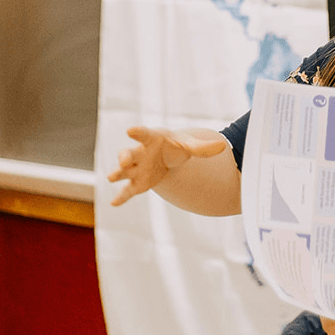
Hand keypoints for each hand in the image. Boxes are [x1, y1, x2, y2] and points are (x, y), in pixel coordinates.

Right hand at [107, 126, 226, 205]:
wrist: (168, 157)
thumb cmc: (175, 146)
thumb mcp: (188, 145)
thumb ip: (202, 147)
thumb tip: (223, 146)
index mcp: (151, 139)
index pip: (143, 134)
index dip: (138, 132)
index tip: (131, 130)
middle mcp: (140, 153)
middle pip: (128, 153)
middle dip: (124, 157)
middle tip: (123, 160)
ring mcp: (136, 169)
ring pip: (123, 171)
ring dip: (118, 173)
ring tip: (112, 178)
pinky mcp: (137, 183)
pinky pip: (127, 190)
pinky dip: (121, 197)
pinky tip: (113, 203)